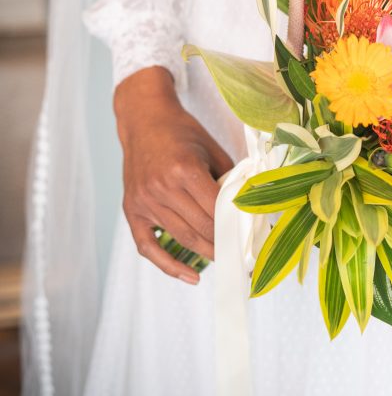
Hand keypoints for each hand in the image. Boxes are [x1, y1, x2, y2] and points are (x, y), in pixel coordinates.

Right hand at [114, 67, 233, 282]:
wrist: (145, 120)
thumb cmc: (185, 134)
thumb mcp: (214, 150)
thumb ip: (230, 180)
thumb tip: (250, 209)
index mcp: (185, 170)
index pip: (217, 211)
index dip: (237, 228)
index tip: (254, 241)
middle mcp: (162, 187)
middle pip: (200, 228)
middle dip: (225, 244)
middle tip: (246, 256)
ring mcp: (144, 200)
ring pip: (181, 238)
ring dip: (206, 253)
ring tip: (227, 260)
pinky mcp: (132, 209)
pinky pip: (148, 247)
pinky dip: (169, 266)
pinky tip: (191, 276)